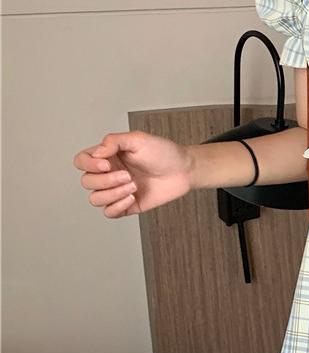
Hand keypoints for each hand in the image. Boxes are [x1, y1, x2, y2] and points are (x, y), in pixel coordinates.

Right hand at [74, 131, 191, 217]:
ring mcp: (116, 191)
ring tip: (133, 185)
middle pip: (86, 182)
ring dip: (113, 193)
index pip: (82, 161)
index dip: (88, 164)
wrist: (182, 171)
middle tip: (127, 175)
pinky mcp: (125, 206)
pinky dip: (117, 206)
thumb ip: (114, 141)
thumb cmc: (162, 152)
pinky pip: (108, 213)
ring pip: (95, 199)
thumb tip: (97, 153)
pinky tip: (132, 197)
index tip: (106, 163)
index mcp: (108, 155)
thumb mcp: (138, 139)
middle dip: (105, 181)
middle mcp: (109, 173)